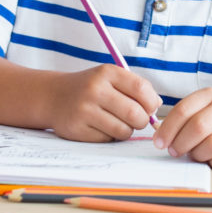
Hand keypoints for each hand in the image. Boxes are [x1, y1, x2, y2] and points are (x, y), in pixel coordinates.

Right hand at [41, 65, 161, 141]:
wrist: (53, 97)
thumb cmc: (90, 88)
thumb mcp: (110, 78)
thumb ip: (135, 88)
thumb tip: (157, 107)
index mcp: (107, 72)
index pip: (141, 89)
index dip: (151, 102)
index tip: (150, 108)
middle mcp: (95, 89)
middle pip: (135, 113)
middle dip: (142, 121)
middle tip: (137, 120)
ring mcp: (84, 110)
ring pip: (123, 130)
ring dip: (126, 131)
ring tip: (118, 123)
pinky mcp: (77, 129)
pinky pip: (107, 140)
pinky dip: (110, 137)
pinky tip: (102, 128)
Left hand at [153, 88, 211, 167]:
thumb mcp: (201, 110)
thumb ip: (181, 120)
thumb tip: (160, 138)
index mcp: (210, 95)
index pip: (184, 110)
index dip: (168, 129)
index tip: (159, 143)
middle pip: (199, 126)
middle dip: (181, 143)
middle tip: (175, 151)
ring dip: (198, 154)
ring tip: (196, 154)